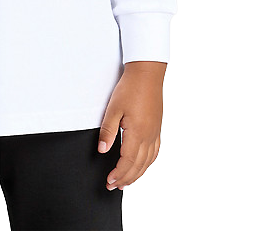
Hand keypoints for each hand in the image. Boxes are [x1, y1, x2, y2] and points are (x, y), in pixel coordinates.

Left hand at [97, 61, 165, 190]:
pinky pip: (155, 152)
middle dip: (126, 179)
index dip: (118, 174)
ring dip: (137, 174)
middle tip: (113, 186)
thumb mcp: (114, 108)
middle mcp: (149, 136)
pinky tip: (142, 165)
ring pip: (148, 161)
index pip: (128, 162)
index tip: (109, 181)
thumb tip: (102, 150)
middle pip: (138, 166)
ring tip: (126, 181)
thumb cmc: (130, 88)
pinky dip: (148, 163)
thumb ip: (108, 131)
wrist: (147, 73)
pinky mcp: (157, 128)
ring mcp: (155, 132)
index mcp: (138, 133)